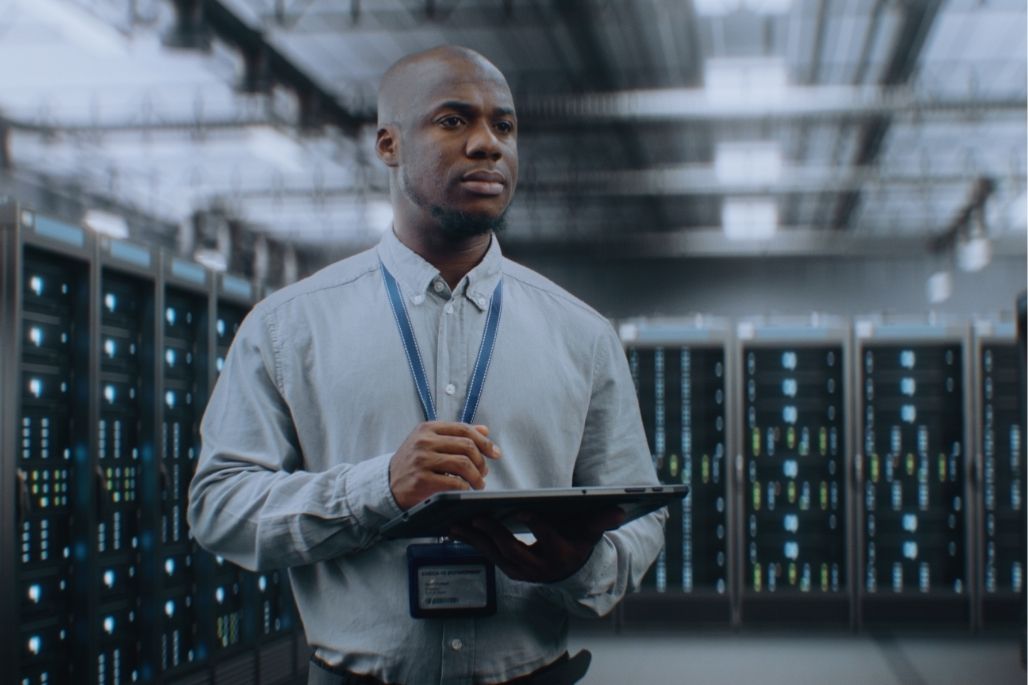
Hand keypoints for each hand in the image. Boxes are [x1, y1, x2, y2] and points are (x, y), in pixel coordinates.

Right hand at [389, 422, 501, 509]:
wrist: (387, 483)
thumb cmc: (412, 462)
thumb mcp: (430, 442)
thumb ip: (456, 435)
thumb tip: (484, 430)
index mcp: (428, 428)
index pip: (464, 429)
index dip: (484, 442)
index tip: (495, 453)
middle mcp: (424, 441)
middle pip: (467, 446)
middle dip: (482, 461)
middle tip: (484, 473)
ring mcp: (422, 460)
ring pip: (463, 464)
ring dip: (476, 476)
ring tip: (478, 483)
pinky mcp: (421, 479)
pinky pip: (453, 482)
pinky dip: (464, 487)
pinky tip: (465, 489)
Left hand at [450, 507, 624, 582]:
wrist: (570, 570)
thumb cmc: (579, 542)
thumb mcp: (591, 532)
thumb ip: (602, 521)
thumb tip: (620, 510)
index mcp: (559, 555)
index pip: (547, 537)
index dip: (535, 523)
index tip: (522, 509)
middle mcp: (538, 567)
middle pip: (513, 548)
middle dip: (494, 532)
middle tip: (477, 516)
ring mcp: (520, 570)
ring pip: (494, 553)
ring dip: (475, 538)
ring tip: (457, 520)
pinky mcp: (507, 567)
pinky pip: (486, 553)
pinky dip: (471, 540)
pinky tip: (455, 527)